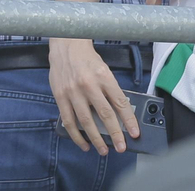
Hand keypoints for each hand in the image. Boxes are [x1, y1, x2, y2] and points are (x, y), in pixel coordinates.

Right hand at [47, 38, 138, 155]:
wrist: (65, 45)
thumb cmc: (86, 58)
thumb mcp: (104, 70)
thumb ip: (110, 90)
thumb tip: (120, 113)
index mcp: (103, 77)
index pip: (120, 103)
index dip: (129, 121)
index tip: (134, 134)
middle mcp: (88, 84)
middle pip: (105, 114)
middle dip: (114, 134)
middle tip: (121, 147)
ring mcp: (73, 91)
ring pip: (86, 121)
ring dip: (95, 139)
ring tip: (103, 150)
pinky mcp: (60, 95)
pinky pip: (68, 120)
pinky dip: (76, 135)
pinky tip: (83, 143)